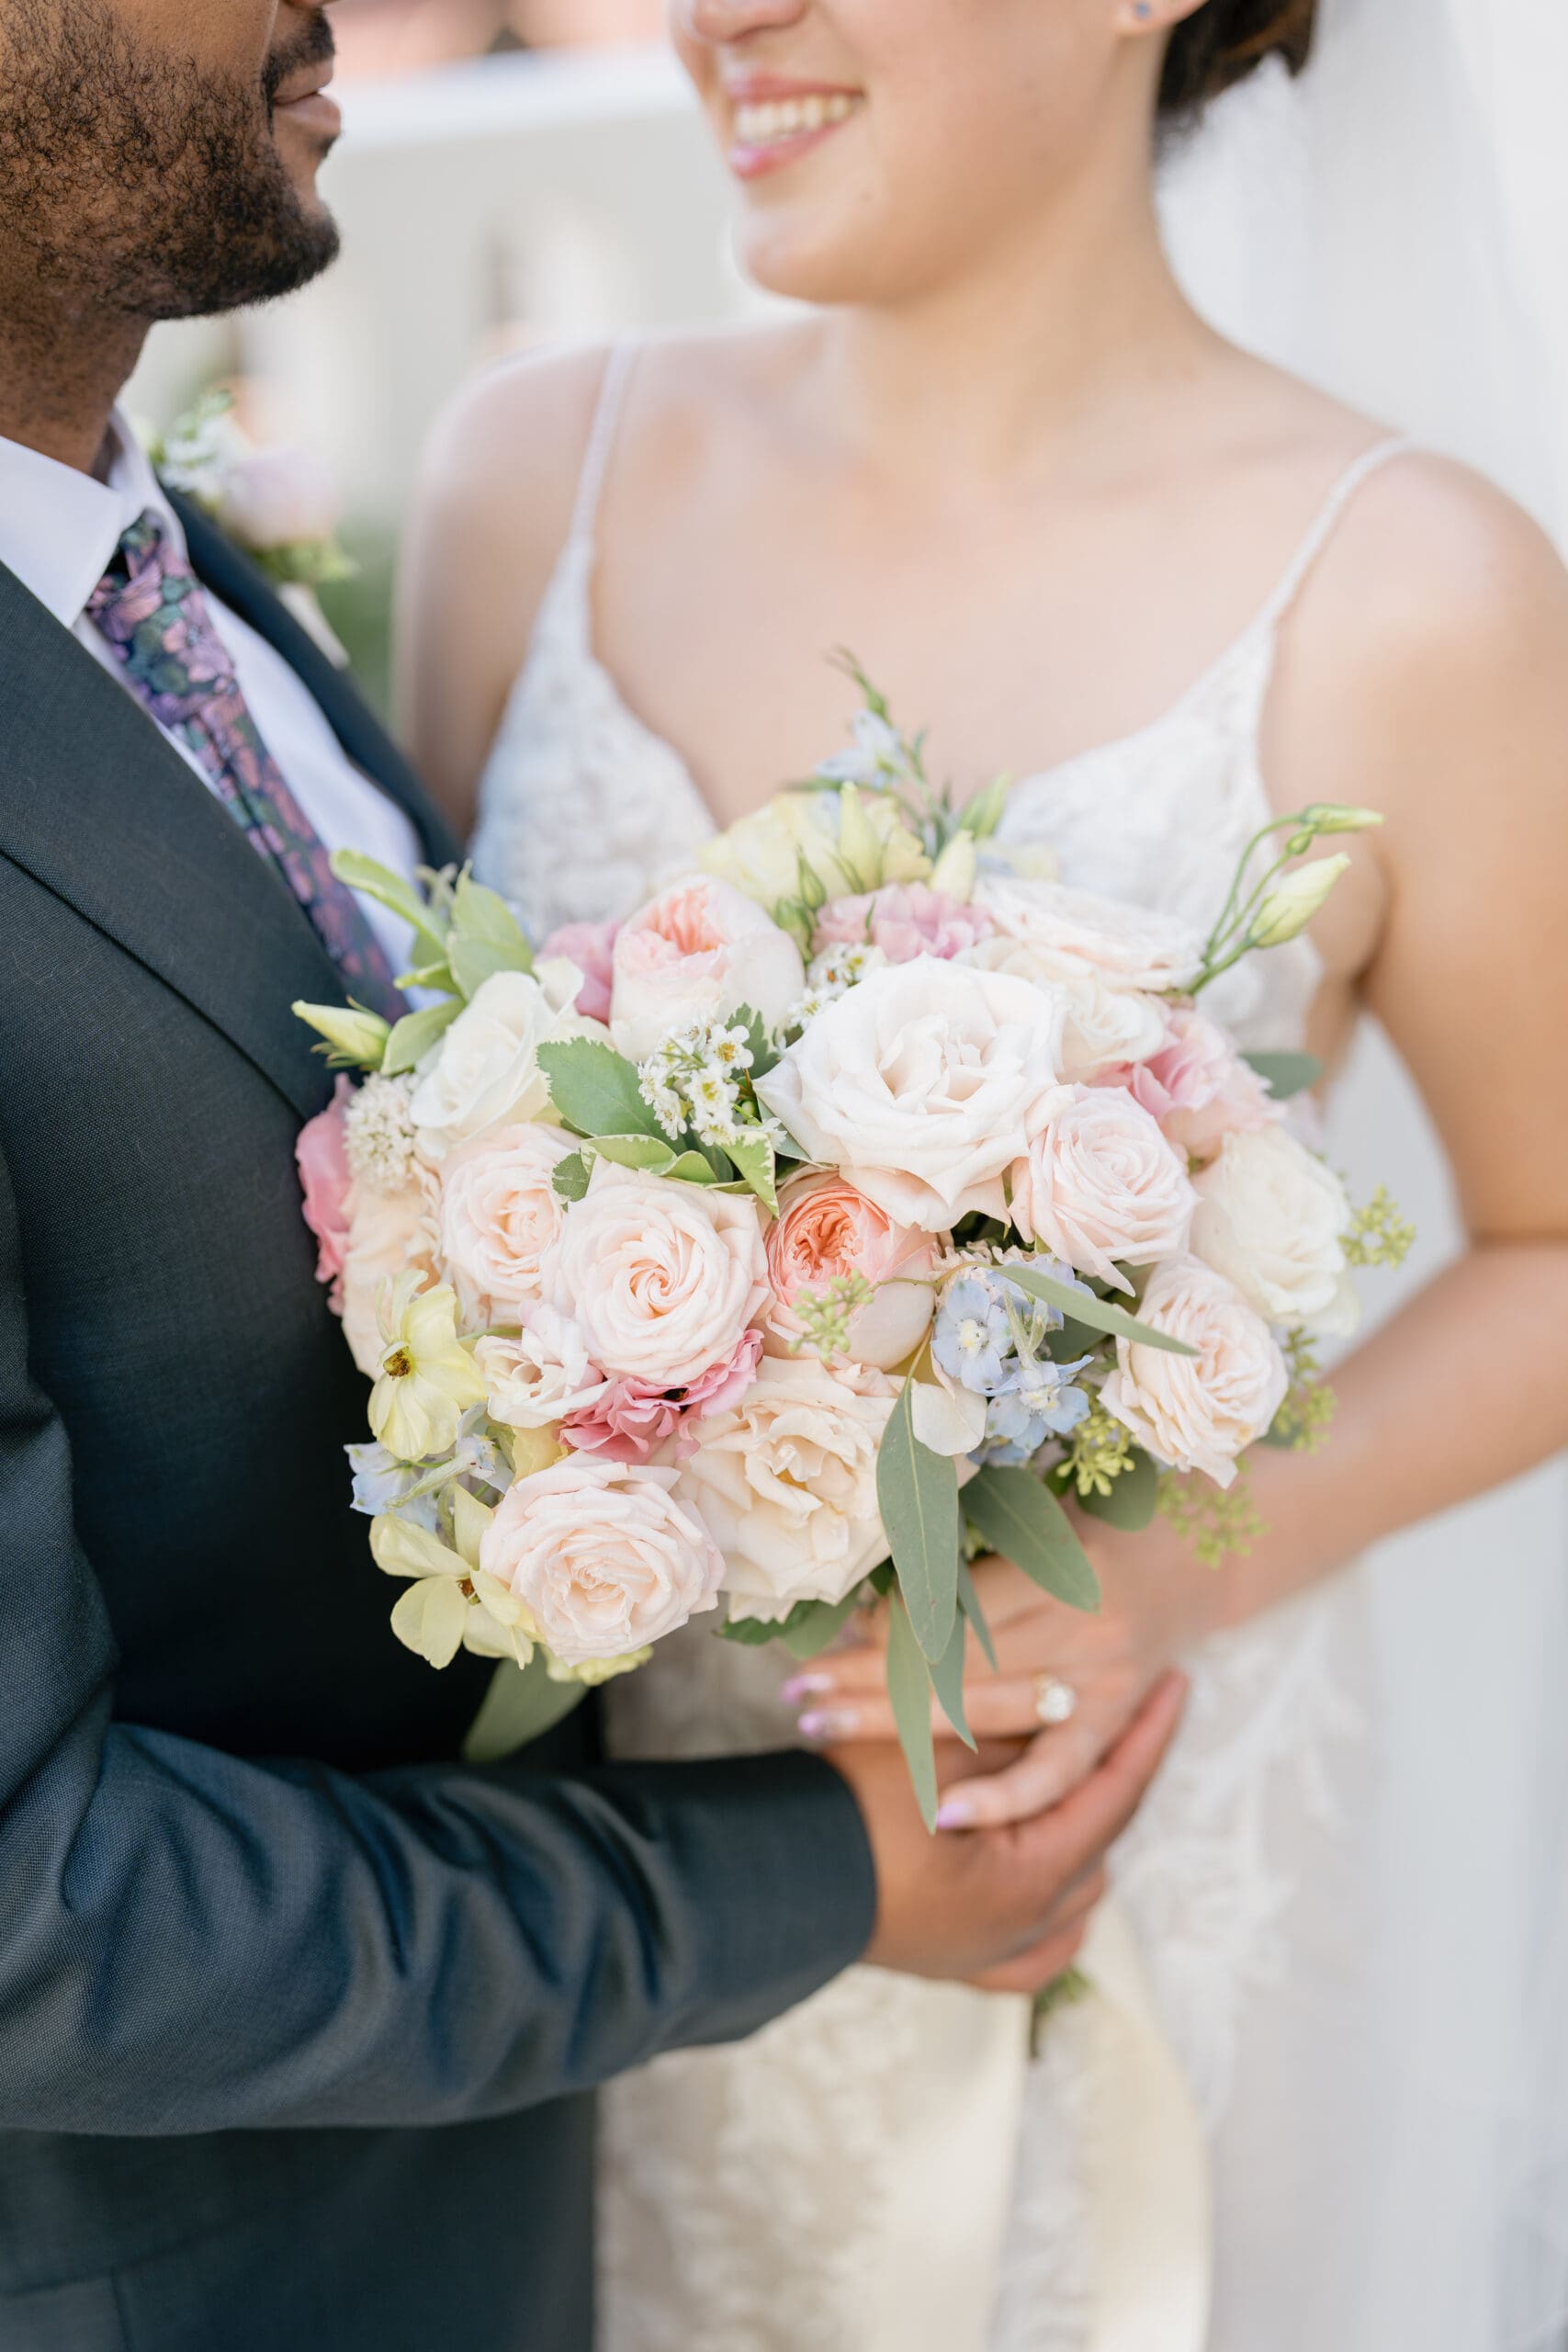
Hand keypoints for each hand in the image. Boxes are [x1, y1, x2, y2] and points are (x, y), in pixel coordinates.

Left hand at [794, 1519, 1227, 1829]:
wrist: (1190, 1559)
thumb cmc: (1094, 1526)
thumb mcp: (1034, 1516)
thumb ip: (966, 1553)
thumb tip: (872, 1598)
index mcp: (1064, 1564)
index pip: (957, 1610)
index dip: (889, 1629)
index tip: (834, 1639)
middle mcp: (1087, 1626)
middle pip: (958, 1664)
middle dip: (871, 1680)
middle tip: (802, 1694)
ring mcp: (1106, 1680)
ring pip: (987, 1713)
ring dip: (899, 1726)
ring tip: (826, 1729)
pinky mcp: (1117, 1719)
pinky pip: (1058, 1772)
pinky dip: (1005, 1798)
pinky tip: (946, 1816)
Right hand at [825, 1672, 1186, 1992]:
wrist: (767, 1876)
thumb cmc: (850, 1805)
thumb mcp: (938, 1743)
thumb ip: (1009, 1726)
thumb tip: (1062, 1697)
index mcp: (1032, 1876)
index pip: (1114, 1792)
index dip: (1146, 1733)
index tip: (1175, 1685)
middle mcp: (1023, 1929)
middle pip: (1097, 1843)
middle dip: (1110, 1777)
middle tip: (1122, 1721)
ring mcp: (989, 1954)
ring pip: (1073, 1897)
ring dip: (1081, 1837)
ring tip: (1081, 1781)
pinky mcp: (953, 1963)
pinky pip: (1035, 1950)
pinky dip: (1055, 1913)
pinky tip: (1055, 1886)